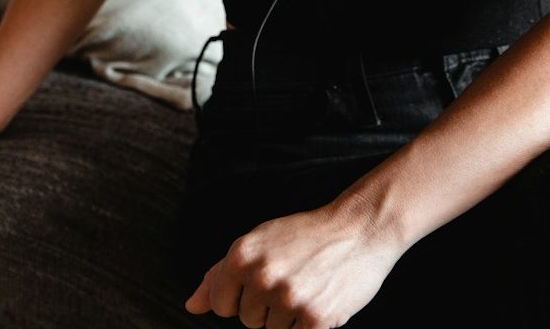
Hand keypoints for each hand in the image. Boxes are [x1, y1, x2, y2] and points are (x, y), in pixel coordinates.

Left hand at [185, 202, 403, 327]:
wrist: (357, 230)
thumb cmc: (303, 237)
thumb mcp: (256, 243)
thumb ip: (219, 275)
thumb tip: (192, 306)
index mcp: (241, 256)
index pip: (220, 304)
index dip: (240, 297)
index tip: (261, 281)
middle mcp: (261, 277)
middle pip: (247, 320)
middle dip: (266, 306)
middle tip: (291, 277)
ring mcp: (288, 299)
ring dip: (288, 316)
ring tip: (306, 285)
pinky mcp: (315, 318)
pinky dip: (307, 324)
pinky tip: (318, 299)